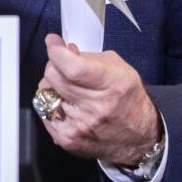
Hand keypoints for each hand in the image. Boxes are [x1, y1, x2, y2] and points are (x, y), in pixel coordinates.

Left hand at [37, 33, 161, 165]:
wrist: (138, 137)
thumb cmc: (128, 98)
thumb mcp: (118, 68)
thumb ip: (89, 56)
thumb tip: (64, 49)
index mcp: (111, 85)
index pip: (72, 67)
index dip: (56, 51)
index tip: (53, 42)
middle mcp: (95, 107)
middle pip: (54, 77)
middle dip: (54, 65)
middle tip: (61, 65)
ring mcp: (79, 126)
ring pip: (45, 93)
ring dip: (52, 86)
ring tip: (66, 88)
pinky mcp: (67, 139)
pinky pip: (43, 112)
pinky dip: (50, 104)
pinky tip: (65, 104)